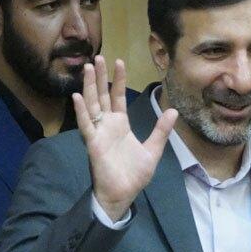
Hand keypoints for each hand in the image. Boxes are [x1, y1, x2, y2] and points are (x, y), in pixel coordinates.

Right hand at [74, 56, 177, 220]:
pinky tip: (77, 96)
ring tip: (88, 68)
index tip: (119, 62)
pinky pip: (86, 125)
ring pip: (92, 105)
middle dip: (101, 77)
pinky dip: (81, 111)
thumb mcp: (153, 150)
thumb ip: (161, 130)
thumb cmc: (134, 175)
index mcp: (121, 125)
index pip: (118, 97)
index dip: (118, 80)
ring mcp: (99, 133)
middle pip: (102, 96)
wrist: (123, 194)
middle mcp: (108, 126)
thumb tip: (173, 111)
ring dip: (90, 87)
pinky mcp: (93, 144)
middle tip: (98, 57)